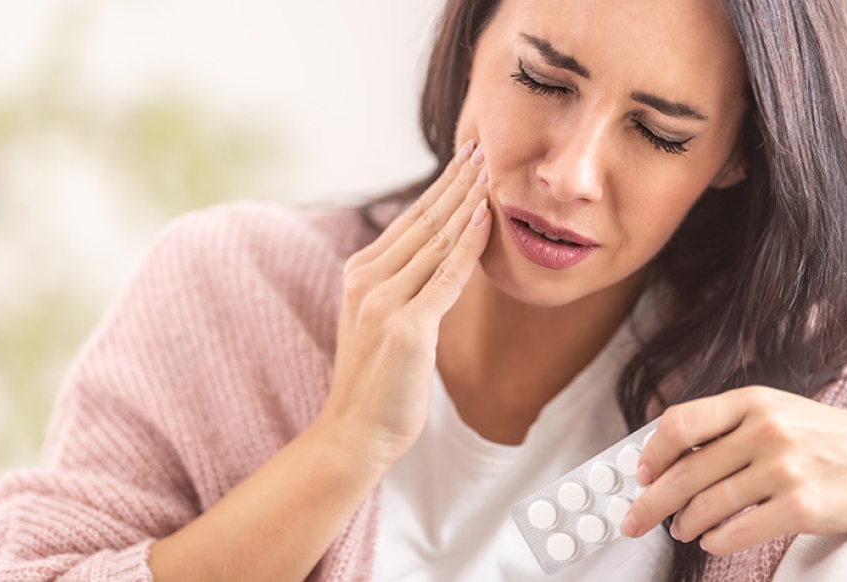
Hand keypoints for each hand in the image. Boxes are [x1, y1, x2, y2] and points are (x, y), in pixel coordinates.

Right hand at [319, 140, 490, 468]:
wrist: (356, 431)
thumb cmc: (376, 381)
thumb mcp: (381, 321)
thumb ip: (402, 285)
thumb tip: (436, 255)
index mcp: (360, 273)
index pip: (409, 220)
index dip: (440, 187)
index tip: (465, 159)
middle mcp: (367, 279)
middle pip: (422, 220)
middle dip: (456, 181)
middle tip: (483, 145)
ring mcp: (385, 301)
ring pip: (435, 239)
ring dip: (466, 200)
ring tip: (490, 168)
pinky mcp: (407, 327)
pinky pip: (446, 275)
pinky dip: (468, 244)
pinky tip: (485, 216)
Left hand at [620, 386, 846, 554]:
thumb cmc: (830, 439)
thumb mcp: (776, 413)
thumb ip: (727, 428)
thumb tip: (669, 457)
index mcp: (752, 401)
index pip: (678, 423)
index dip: (651, 454)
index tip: (642, 475)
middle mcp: (765, 430)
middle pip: (684, 472)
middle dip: (650, 503)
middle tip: (634, 519)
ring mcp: (784, 468)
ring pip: (706, 506)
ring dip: (684, 525)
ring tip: (682, 530)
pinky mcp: (802, 506)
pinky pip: (737, 531)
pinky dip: (716, 541)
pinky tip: (713, 541)